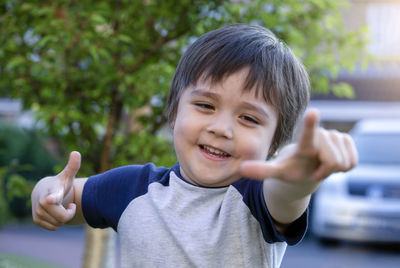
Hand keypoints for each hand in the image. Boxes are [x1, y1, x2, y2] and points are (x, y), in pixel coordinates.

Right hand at [31, 151, 80, 229]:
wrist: (44, 191)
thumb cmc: (60, 183)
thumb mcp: (67, 176)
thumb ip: (73, 166)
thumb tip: (76, 152)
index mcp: (51, 191)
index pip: (51, 197)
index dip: (52, 199)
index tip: (49, 200)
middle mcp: (41, 203)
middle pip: (63, 217)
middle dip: (69, 213)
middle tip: (69, 205)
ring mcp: (37, 212)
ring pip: (59, 223)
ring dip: (63, 217)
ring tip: (61, 207)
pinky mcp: (36, 220)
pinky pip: (54, 227)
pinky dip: (58, 223)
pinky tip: (55, 213)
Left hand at [240, 110, 357, 182]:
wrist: (306, 169)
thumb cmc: (291, 170)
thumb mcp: (276, 172)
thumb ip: (261, 170)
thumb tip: (241, 168)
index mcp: (303, 145)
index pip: (307, 137)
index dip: (310, 126)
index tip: (312, 111)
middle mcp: (319, 136)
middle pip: (333, 158)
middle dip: (326, 169)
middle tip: (315, 170)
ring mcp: (334, 137)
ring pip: (343, 160)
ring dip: (334, 169)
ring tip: (321, 165)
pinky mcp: (347, 140)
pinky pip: (353, 160)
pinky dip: (345, 166)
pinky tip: (332, 164)